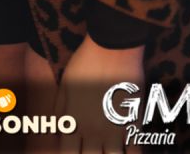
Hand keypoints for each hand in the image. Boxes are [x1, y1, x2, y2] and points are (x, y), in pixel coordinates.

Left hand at [56, 36, 143, 153]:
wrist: (112, 47)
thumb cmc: (86, 62)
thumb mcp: (65, 84)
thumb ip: (60, 110)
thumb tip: (56, 130)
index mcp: (74, 120)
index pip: (67, 153)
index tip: (73, 152)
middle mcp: (93, 130)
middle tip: (92, 149)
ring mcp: (114, 128)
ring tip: (107, 151)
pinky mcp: (133, 122)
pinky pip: (133, 151)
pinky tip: (126, 153)